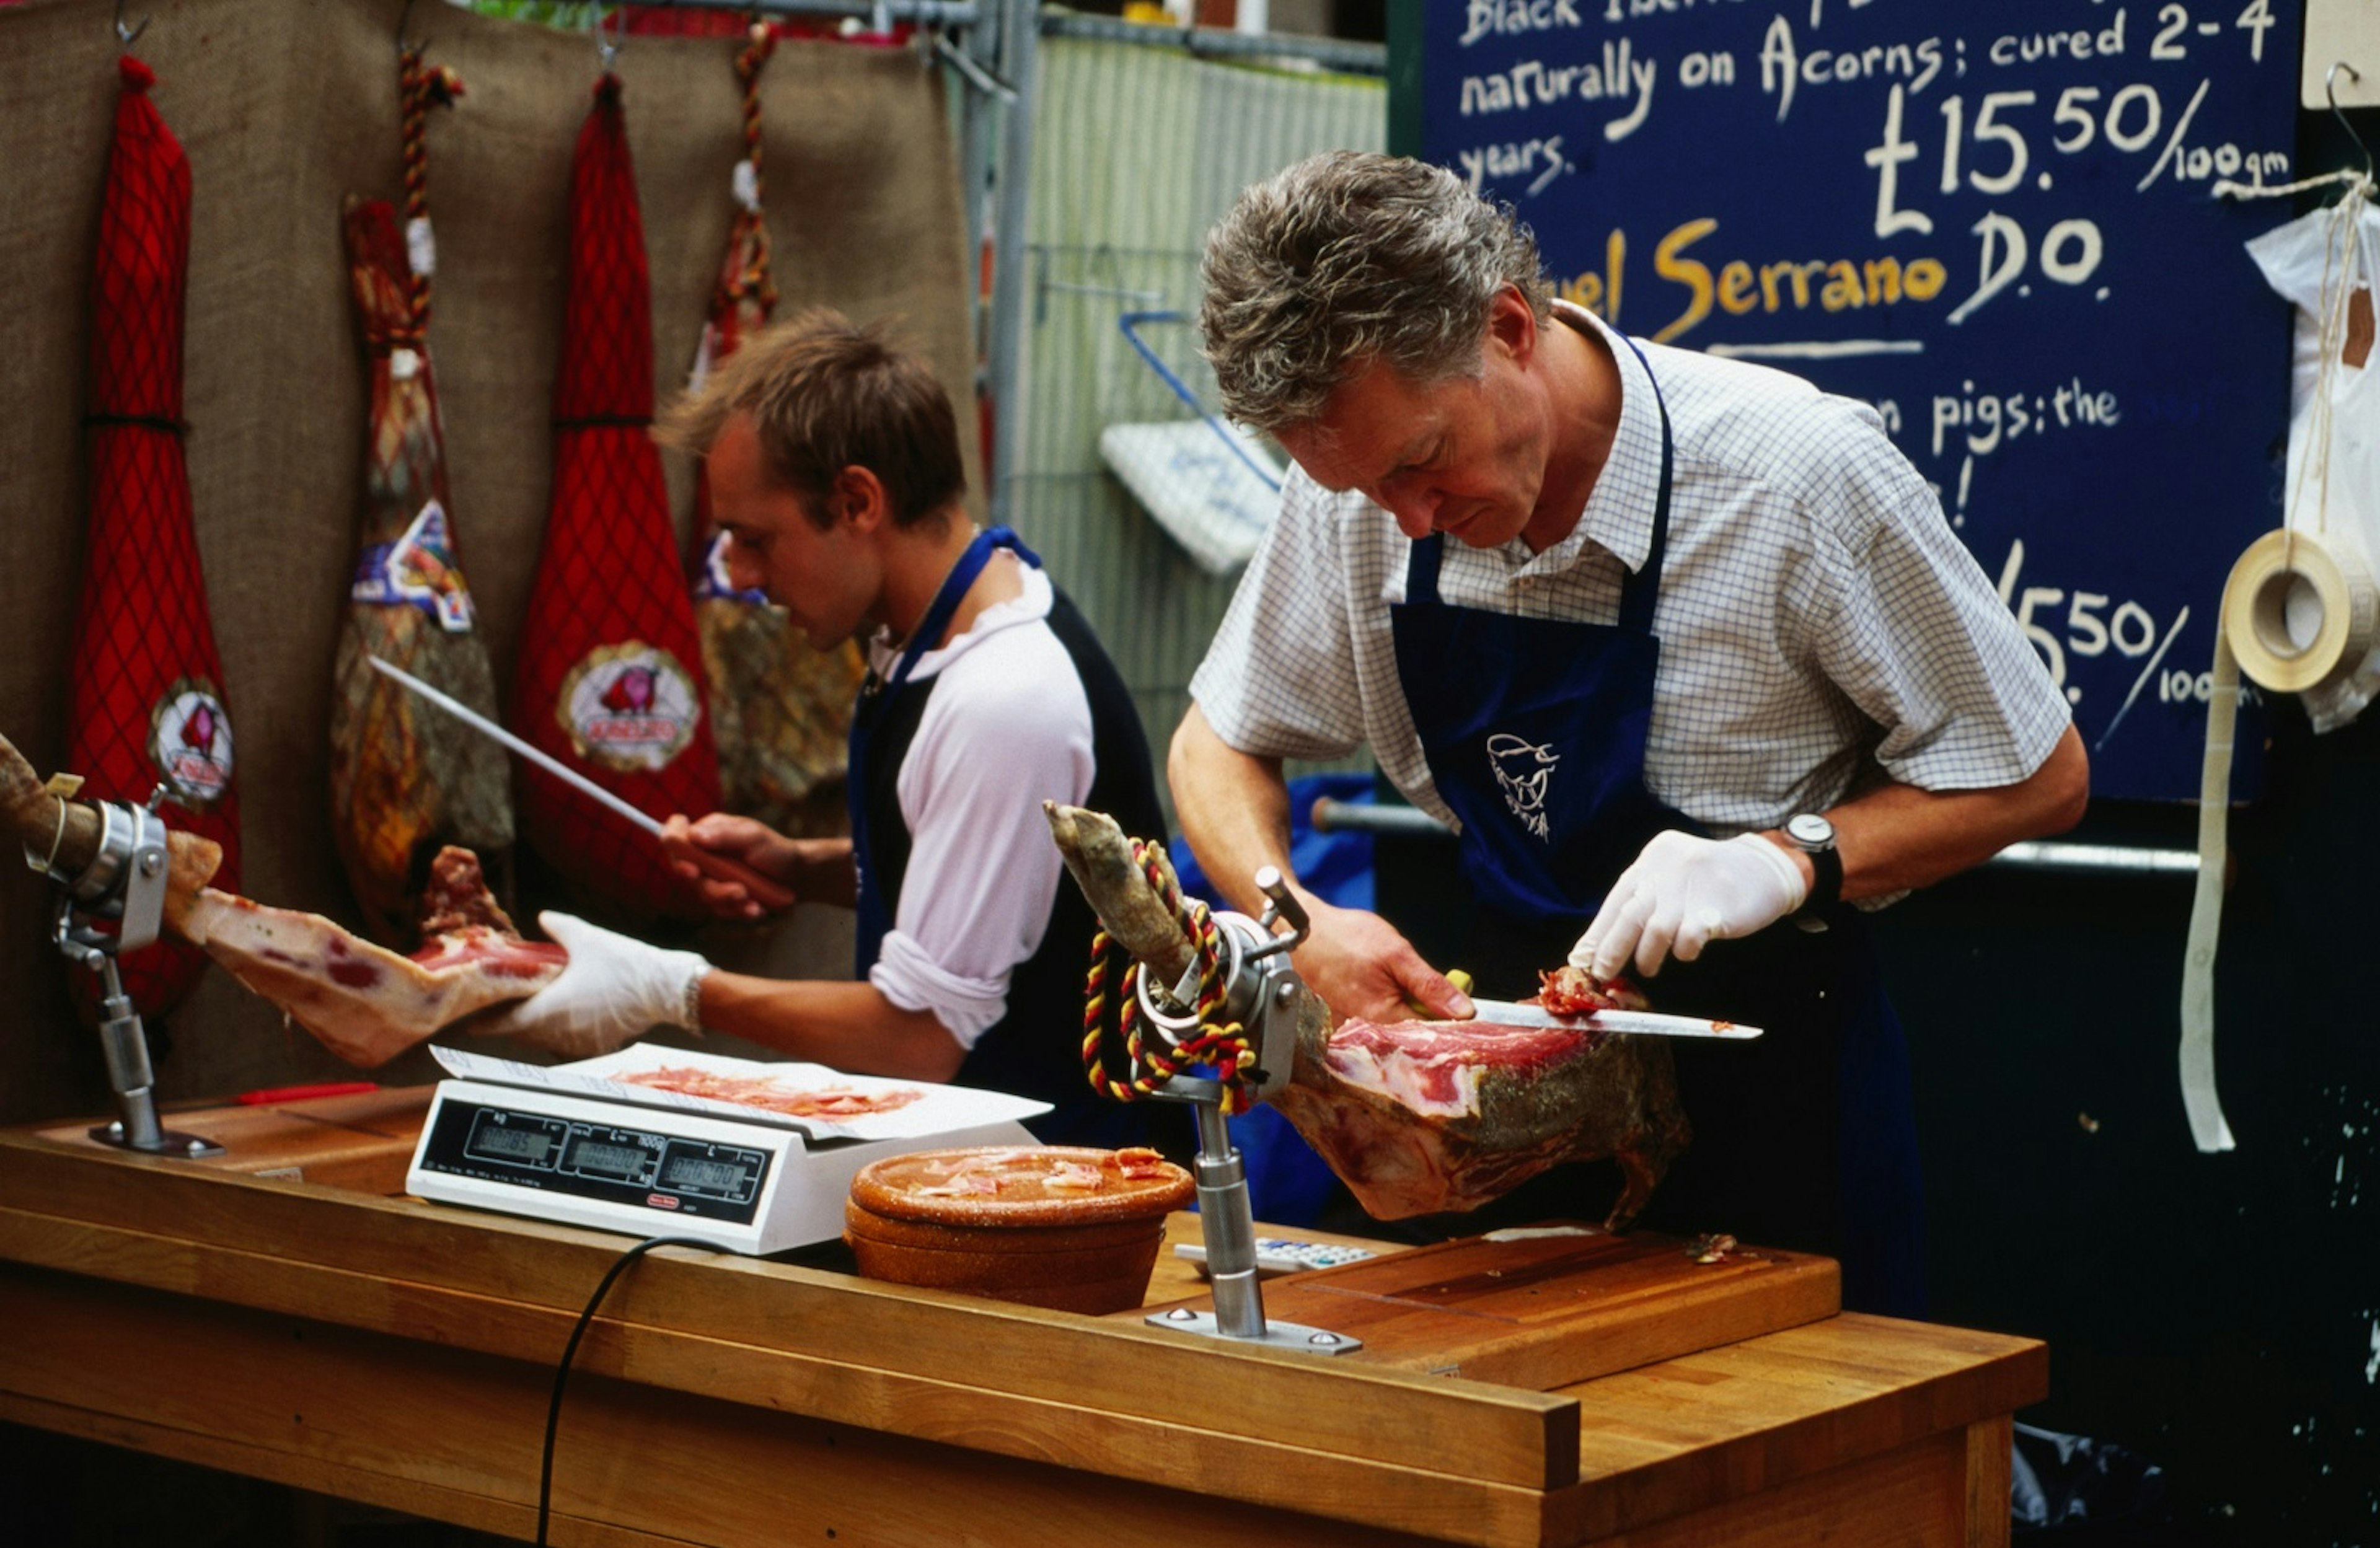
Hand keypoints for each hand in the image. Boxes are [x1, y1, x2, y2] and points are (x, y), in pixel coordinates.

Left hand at [478, 912, 709, 1057]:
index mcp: (551, 1009)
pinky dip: (560, 1030)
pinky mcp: (599, 1045)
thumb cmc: (626, 964)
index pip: (506, 1024)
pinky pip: (568, 1042)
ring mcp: (580, 1043)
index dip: (486, 1023)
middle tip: (502, 1005)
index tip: (472, 1020)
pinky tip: (567, 1013)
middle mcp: (561, 1032)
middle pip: (523, 1034)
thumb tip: (543, 918)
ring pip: (545, 1039)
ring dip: (536, 1026)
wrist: (667, 989)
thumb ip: (559, 927)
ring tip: (533, 1007)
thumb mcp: (588, 937)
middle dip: (510, 1021)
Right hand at [661, 813, 802, 919]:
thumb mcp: (753, 837)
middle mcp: (704, 854)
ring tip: (752, 901)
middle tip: (737, 891)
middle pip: (686, 871)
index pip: (674, 834)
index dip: (672, 847)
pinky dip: (738, 911)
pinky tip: (757, 910)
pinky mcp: (721, 897)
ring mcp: (711, 877)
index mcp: (707, 832)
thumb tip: (693, 835)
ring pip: (703, 893)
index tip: (690, 867)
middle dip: (709, 885)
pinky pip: (719, 908)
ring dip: (728, 900)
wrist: (797, 877)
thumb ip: (724, 835)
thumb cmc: (776, 850)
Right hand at [1290, 897, 1474, 1025]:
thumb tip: (1464, 1011)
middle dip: (1429, 1010)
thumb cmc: (1346, 938)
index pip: (1431, 1033)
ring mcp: (1356, 1025)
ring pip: (1398, 1022)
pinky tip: (1379, 981)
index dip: (1451, 1019)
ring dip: (1408, 1003)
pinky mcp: (1347, 1017)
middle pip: (1414, 1031)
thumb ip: (1430, 985)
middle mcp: (1368, 1030)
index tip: (1462, 1006)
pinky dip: (1389, 1001)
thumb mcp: (1397, 954)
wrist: (1306, 930)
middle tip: (1424, 982)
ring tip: (1392, 977)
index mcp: (1383, 1018)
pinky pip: (1379, 1016)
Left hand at [1573, 831, 1807, 980]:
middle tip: (1602, 974)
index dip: (1598, 933)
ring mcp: (1692, 887)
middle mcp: (1667, 869)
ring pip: (1655, 930)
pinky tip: (1687, 952)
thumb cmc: (1712, 879)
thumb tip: (1606, 942)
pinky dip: (1683, 951)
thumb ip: (1645, 899)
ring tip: (1647, 969)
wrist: (1766, 866)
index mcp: (1651, 860)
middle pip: (1629, 916)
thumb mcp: (1672, 874)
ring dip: (1647, 956)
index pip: (1616, 900)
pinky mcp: (1716, 907)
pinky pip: (1688, 939)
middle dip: (1611, 950)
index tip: (1582, 959)